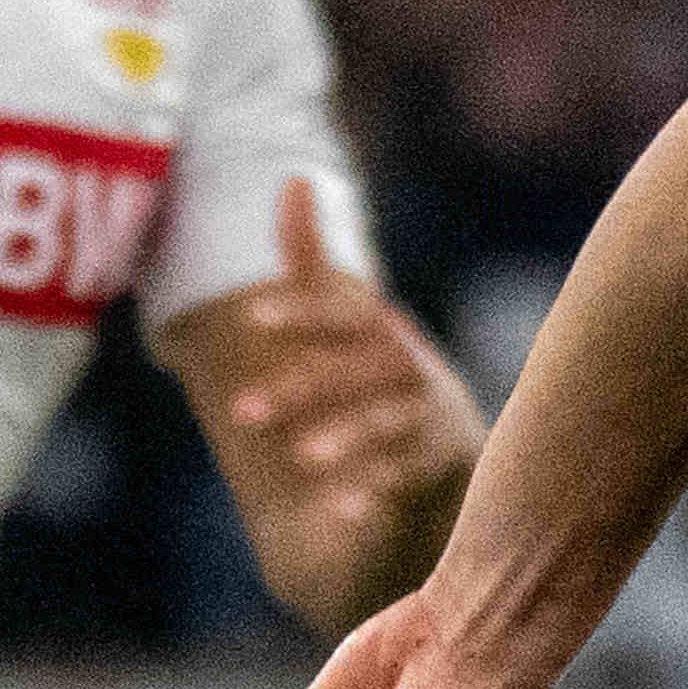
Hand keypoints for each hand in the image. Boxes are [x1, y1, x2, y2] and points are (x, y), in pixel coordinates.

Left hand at [179, 188, 484, 618]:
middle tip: (240, 411)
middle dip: (307, 387)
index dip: (305, 312)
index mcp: (384, 331)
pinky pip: (412, 483)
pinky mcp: (440, 473)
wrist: (447, 454)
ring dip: (351, 436)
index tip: (254, 319)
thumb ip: (312, 264)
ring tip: (302, 455)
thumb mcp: (345, 321)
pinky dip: (381, 494)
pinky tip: (345, 510)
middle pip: (366, 370)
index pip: (347, 312)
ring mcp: (432, 422)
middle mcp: (413, 371)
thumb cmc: (378, 377)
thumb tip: (294, 178)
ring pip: (394, 425)